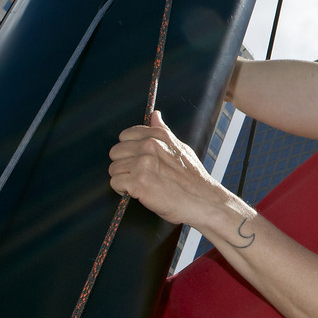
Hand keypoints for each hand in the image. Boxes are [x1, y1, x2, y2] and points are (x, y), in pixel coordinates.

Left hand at [108, 110, 237, 226]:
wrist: (203, 201)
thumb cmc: (194, 178)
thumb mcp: (181, 148)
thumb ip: (164, 132)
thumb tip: (154, 115)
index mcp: (158, 136)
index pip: (125, 136)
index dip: (130, 150)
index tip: (140, 160)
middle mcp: (149, 146)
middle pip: (116, 152)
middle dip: (124, 165)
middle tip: (141, 175)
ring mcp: (142, 164)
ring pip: (113, 169)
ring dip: (124, 179)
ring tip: (142, 184)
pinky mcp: (138, 183)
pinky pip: (115, 183)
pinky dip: (123, 190)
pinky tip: (138, 192)